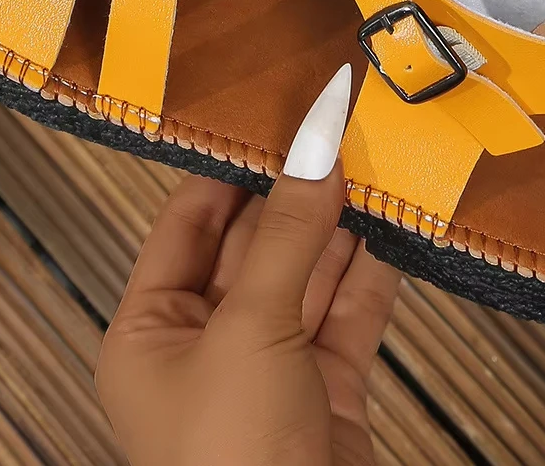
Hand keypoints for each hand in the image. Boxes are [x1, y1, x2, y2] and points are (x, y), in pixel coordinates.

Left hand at [96, 66, 399, 465]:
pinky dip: (372, 271)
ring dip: (341, 223)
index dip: (230, 167)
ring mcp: (269, 371)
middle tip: (336, 126)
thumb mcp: (249, 331)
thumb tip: (314, 148)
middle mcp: (205, 347)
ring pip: (307, 275)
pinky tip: (395, 223)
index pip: (188, 224)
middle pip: (254, 244)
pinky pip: (348, 315)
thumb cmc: (230, 465)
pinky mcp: (326, 394)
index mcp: (149, 333)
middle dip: (296, 190)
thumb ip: (289, 235)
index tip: (272, 113)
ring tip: (373, 157)